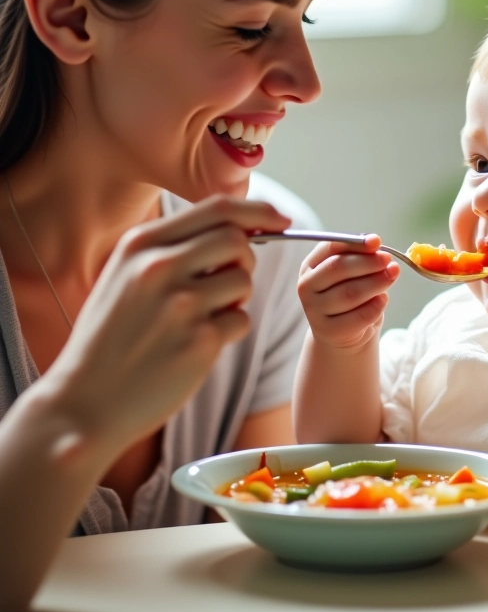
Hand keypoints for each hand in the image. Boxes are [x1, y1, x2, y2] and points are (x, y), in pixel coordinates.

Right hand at [42, 194, 290, 452]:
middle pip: (237, 240)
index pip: (218, 208)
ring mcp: (181, 304)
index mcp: (140, 245)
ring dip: (236, 297)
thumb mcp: (124, 276)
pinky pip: (241, 321)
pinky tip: (198, 344)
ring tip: (203, 316)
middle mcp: (160, 267)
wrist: (84, 402)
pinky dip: (229, 330)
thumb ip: (174, 247)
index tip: (280, 219)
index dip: (259, 211)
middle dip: (244, 257)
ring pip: (243, 280)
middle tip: (228, 278)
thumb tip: (240, 229)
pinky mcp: (200, 341)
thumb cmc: (111, 337)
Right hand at [297, 235, 398, 350]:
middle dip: (367, 262)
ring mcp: (314, 311)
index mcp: (310, 266)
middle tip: (388, 260)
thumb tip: (375, 244)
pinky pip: (358, 316)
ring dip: (376, 282)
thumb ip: (359, 256)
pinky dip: (375, 306)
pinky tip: (383, 299)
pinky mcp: (329, 331)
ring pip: (349, 292)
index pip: (330, 247)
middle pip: (337, 268)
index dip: (355, 242)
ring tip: (392, 275)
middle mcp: (306, 287)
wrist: (341, 333)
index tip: (376, 241)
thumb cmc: (347, 294)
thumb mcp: (349, 273)